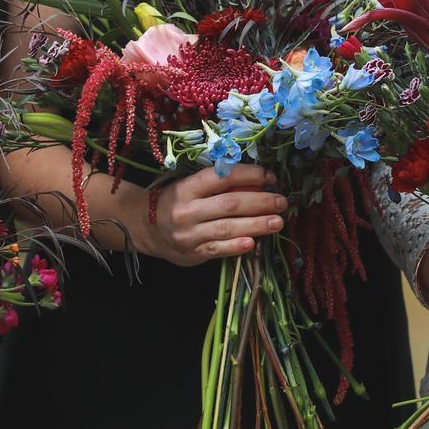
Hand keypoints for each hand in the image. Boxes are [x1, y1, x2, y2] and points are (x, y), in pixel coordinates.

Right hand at [142, 163, 286, 265]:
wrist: (146, 228)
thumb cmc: (177, 202)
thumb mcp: (191, 186)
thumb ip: (219, 184)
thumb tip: (260, 181)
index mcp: (188, 187)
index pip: (223, 177)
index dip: (249, 175)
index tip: (270, 177)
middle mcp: (187, 210)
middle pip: (230, 204)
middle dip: (260, 202)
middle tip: (282, 202)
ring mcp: (189, 234)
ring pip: (227, 228)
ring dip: (256, 225)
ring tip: (278, 222)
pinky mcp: (193, 254)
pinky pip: (218, 249)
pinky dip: (236, 246)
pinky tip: (254, 243)